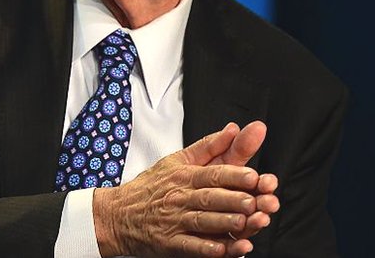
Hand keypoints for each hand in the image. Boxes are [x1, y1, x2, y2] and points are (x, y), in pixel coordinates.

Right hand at [92, 122, 277, 257]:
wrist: (118, 214)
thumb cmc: (151, 187)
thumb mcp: (176, 160)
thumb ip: (209, 146)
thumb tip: (234, 129)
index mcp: (184, 176)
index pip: (212, 174)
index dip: (234, 175)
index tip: (254, 177)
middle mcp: (179, 197)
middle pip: (210, 197)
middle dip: (234, 199)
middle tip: (256, 201)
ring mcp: (174, 221)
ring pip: (202, 221)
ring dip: (224, 222)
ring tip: (244, 223)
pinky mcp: (169, 243)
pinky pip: (189, 246)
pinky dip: (206, 248)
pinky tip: (223, 249)